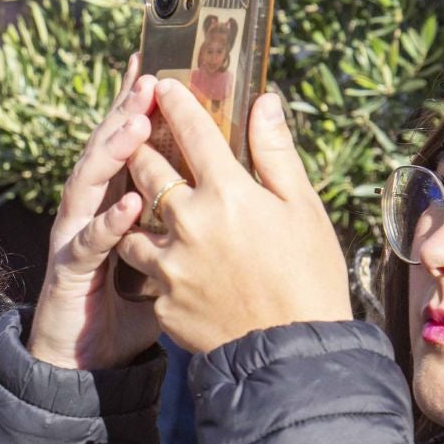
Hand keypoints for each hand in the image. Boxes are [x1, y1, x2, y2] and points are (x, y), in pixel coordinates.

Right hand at [25, 56, 161, 369]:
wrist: (90, 357)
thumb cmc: (133, 301)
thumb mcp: (169, 250)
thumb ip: (189, 210)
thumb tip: (228, 175)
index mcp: (117, 195)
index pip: (130, 141)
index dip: (139, 103)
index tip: (157, 63)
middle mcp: (92, 206)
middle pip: (107, 150)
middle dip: (125, 114)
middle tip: (150, 79)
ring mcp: (76, 234)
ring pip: (89, 183)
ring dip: (112, 153)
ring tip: (136, 124)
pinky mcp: (69, 269)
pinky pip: (89, 242)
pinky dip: (108, 222)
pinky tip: (129, 204)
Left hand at [117, 80, 350, 353]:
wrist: (293, 358)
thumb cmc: (310, 278)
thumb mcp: (303, 210)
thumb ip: (275, 153)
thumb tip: (264, 102)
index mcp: (227, 193)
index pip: (191, 131)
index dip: (175, 103)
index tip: (163, 85)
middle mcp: (189, 223)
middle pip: (146, 170)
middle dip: (139, 149)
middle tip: (138, 136)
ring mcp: (169, 264)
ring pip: (133, 225)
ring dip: (137, 213)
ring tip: (146, 209)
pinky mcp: (161, 300)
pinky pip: (147, 273)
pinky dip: (155, 265)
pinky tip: (170, 266)